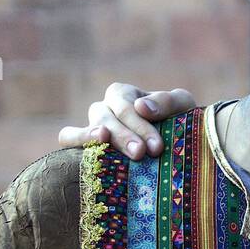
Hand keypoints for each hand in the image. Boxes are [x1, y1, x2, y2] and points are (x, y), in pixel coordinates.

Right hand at [57, 84, 196, 159]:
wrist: (178, 145)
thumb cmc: (179, 120)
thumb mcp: (181, 105)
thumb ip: (166, 102)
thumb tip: (141, 106)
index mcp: (123, 94)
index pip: (125, 105)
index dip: (139, 125)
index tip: (156, 146)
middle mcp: (104, 109)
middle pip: (106, 118)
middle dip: (124, 136)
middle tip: (141, 153)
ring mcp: (90, 127)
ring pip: (85, 128)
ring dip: (94, 139)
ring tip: (105, 143)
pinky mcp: (83, 145)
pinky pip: (67, 138)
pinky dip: (74, 141)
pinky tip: (86, 153)